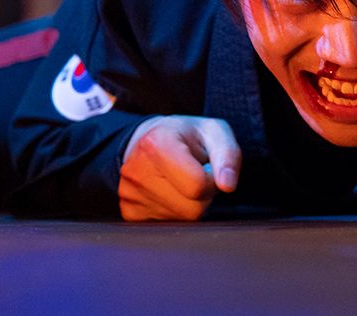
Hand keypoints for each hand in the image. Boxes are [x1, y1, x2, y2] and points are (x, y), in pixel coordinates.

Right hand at [119, 115, 241, 220]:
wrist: (150, 138)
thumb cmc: (186, 135)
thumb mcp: (214, 131)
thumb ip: (228, 155)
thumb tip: (228, 185)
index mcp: (156, 144)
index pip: (197, 186)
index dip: (212, 179)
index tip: (207, 167)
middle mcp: (136, 171)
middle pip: (191, 208)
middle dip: (203, 195)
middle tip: (196, 174)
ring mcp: (128, 194)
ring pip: (180, 219)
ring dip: (190, 203)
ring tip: (182, 181)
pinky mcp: (128, 211)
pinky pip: (166, 225)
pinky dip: (175, 212)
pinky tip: (170, 191)